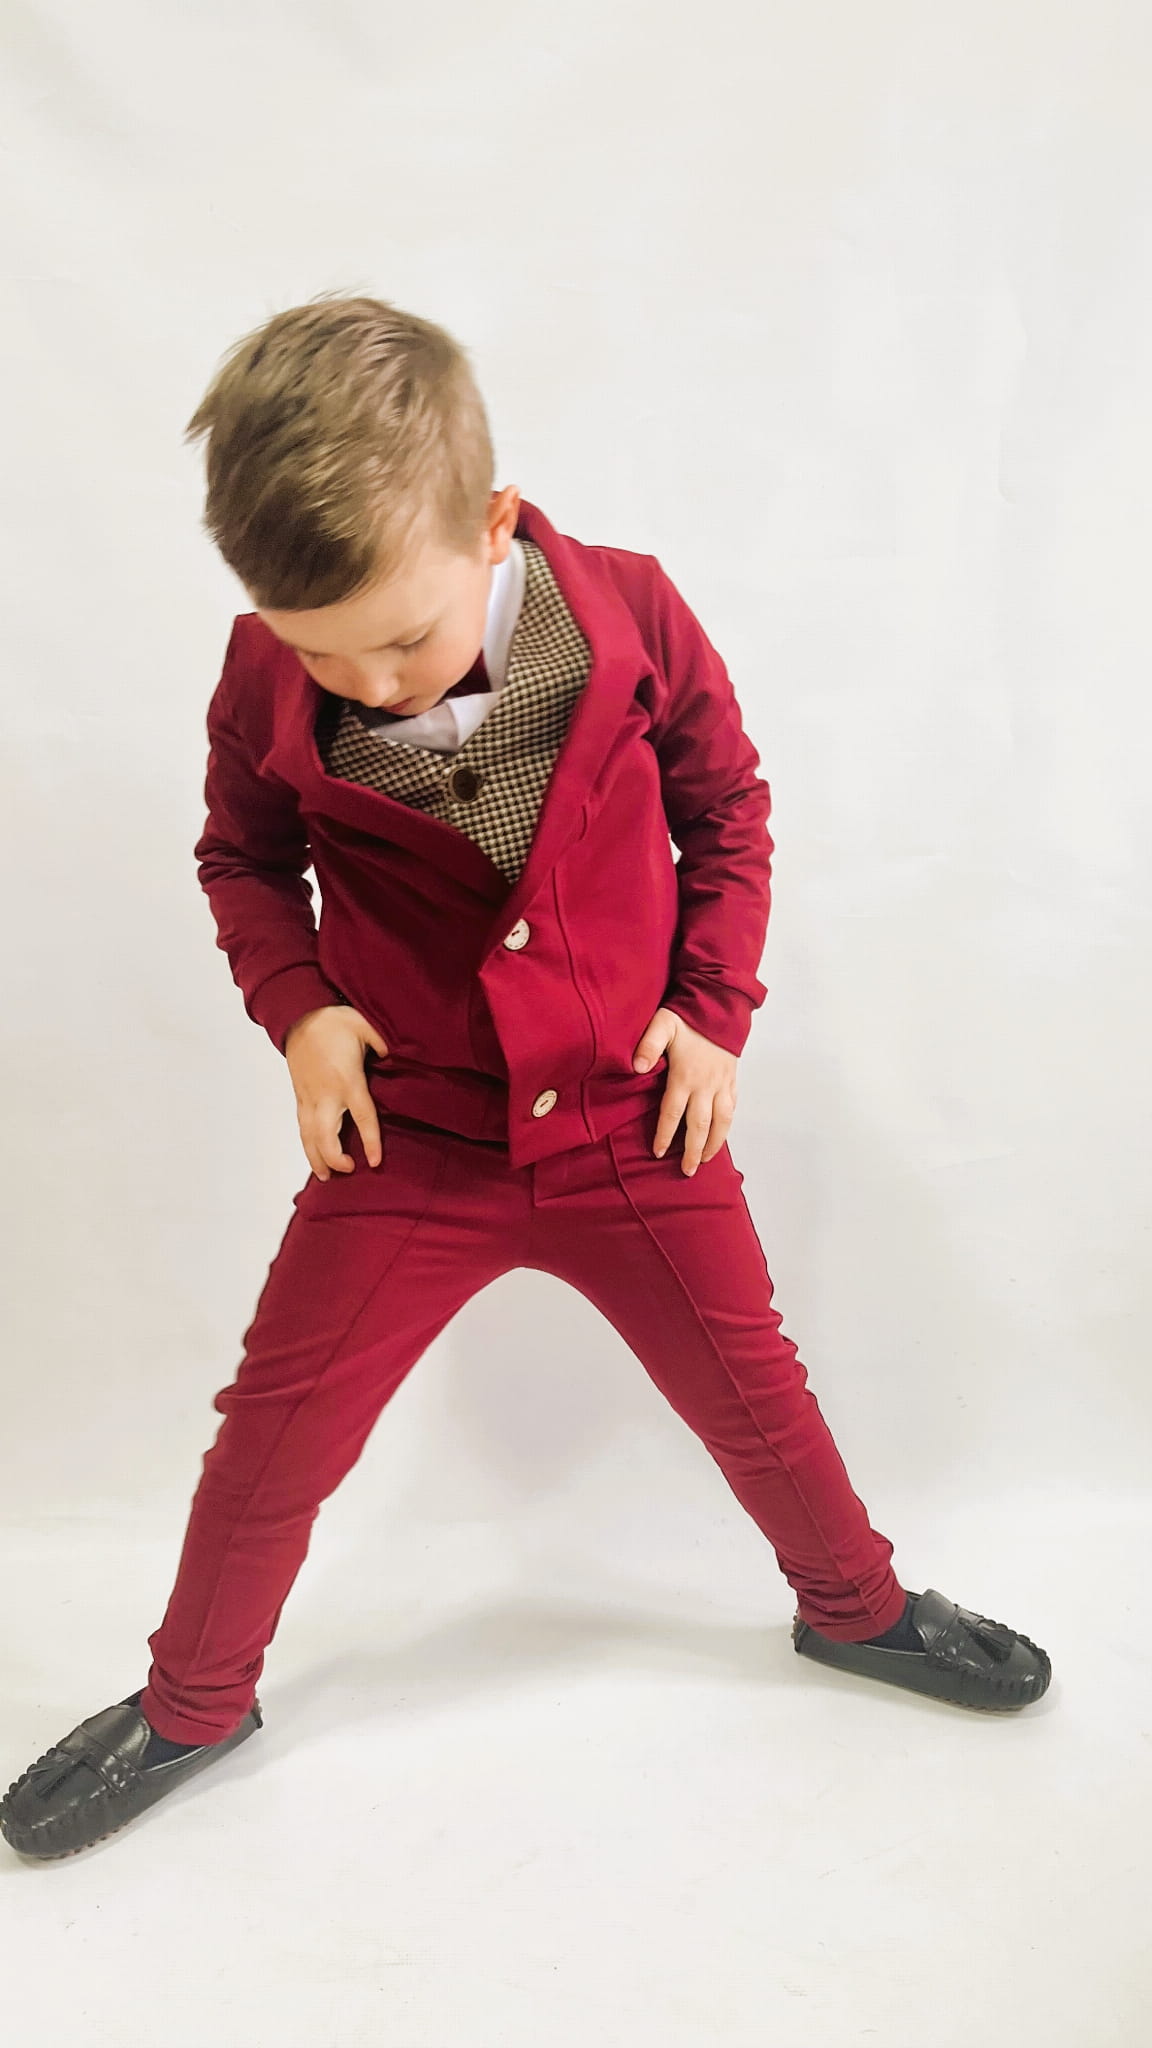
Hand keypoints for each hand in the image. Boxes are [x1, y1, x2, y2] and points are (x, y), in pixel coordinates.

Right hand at [284, 1005, 389, 1179]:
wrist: (299, 1015)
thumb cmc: (334, 1021)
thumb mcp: (366, 1027)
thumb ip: (383, 1044)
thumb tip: (392, 1057)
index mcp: (347, 1080)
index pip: (362, 1118)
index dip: (370, 1142)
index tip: (374, 1162)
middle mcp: (326, 1095)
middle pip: (326, 1136)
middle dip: (335, 1158)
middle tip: (349, 1170)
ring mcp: (309, 1097)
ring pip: (309, 1136)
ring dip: (315, 1158)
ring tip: (325, 1176)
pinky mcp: (299, 1095)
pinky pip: (301, 1126)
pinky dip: (306, 1144)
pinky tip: (313, 1155)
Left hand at [632, 1007, 737, 1174]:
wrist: (721, 1005)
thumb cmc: (689, 1016)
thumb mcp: (663, 1024)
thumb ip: (648, 1045)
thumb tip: (636, 1067)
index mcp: (686, 1076)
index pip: (673, 1113)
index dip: (665, 1135)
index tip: (658, 1152)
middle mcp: (706, 1085)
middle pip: (699, 1126)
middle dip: (692, 1150)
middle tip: (686, 1171)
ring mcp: (722, 1083)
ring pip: (721, 1121)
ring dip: (713, 1143)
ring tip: (705, 1159)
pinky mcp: (732, 1079)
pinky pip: (732, 1107)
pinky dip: (727, 1124)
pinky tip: (721, 1134)